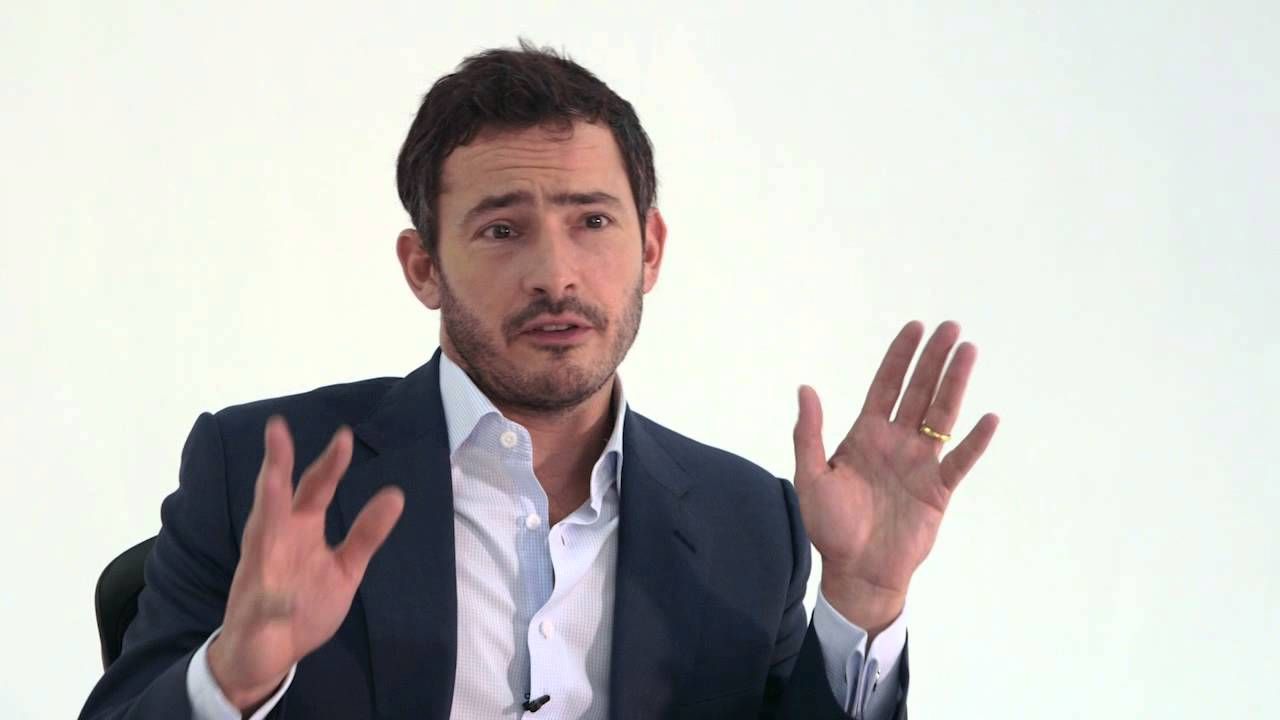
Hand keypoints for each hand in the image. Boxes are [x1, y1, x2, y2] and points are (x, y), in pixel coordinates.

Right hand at [207, 416, 404, 710]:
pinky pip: (267, 599)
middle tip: (278, 428)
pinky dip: (275, 598)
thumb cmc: (302, 602)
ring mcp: (261, 569)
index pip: (316, 488)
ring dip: (266, 504)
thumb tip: (396, 494)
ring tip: (271, 476)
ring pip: (260, 530)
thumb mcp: (345, 568)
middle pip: (276, 494)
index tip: (344, 435)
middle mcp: (275, 539)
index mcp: (300, 528)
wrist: (265, 653)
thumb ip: (365, 534)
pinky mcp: (256, 606)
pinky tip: (282, 594)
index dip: (330, 464)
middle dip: (278, 463)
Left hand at [793, 321, 997, 633]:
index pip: (886, 386)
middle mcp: (896, 442)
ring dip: (955, 384)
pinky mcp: (938, 490)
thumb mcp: (811, 477)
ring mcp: (920, 463)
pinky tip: (988, 418)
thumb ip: (809, 434)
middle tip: (951, 328)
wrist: (857, 570)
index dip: (900, 357)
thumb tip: (805, 389)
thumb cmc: (830, 526)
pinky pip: (960, 461)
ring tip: (969, 353)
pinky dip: (975, 442)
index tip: (915, 328)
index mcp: (866, 435)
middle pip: (919, 392)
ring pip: (941, 415)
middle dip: (934, 360)